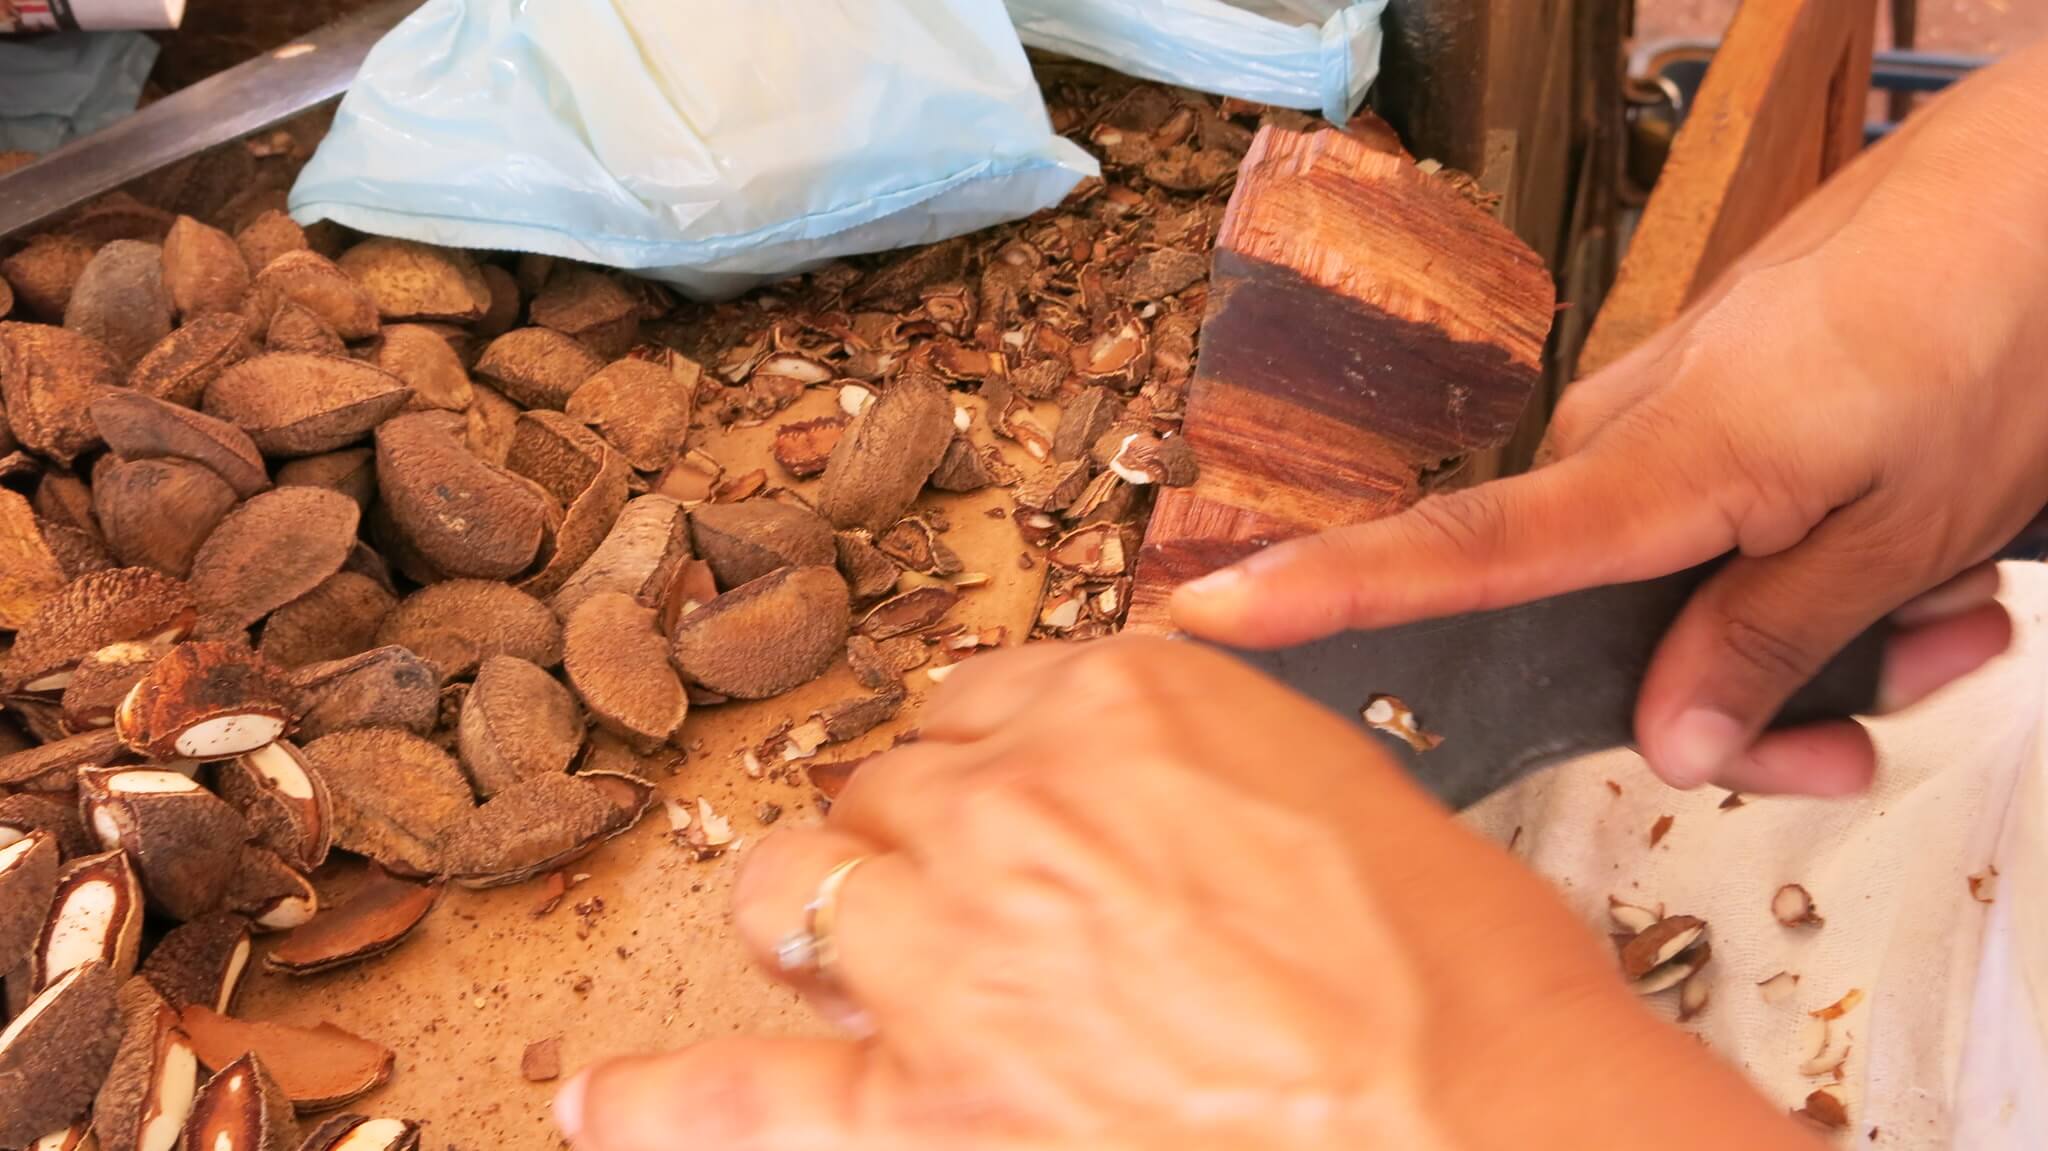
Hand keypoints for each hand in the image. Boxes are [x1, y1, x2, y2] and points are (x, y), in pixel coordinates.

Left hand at [555, 639, 1824, 1150]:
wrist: (1490, 1122)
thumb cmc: (1466, 975)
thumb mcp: (1346, 799)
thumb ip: (1203, 778)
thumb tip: (1148, 814)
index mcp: (1126, 696)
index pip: (993, 701)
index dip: (1000, 766)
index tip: (1019, 809)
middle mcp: (1013, 796)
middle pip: (893, 787)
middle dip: (919, 838)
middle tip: (978, 904)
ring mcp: (951, 947)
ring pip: (799, 882)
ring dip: (818, 910)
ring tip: (846, 951)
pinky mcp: (924, 1102)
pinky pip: (742, 1091)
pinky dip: (662, 1097)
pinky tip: (596, 1098)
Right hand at [1173, 40, 2047, 795]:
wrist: (2047, 187)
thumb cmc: (1990, 318)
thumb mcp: (1909, 525)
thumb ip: (1775, 640)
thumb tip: (1668, 741)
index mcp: (1662, 462)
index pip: (1462, 547)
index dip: (1330, 590)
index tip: (1215, 615)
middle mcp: (1635, 436)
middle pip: (1611, 627)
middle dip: (1745, 699)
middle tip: (1864, 724)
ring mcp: (1672, 415)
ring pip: (1692, 590)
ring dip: (1818, 637)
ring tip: (1949, 612)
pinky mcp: (1715, 404)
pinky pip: (1729, 530)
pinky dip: (1825, 572)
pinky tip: (1929, 565)